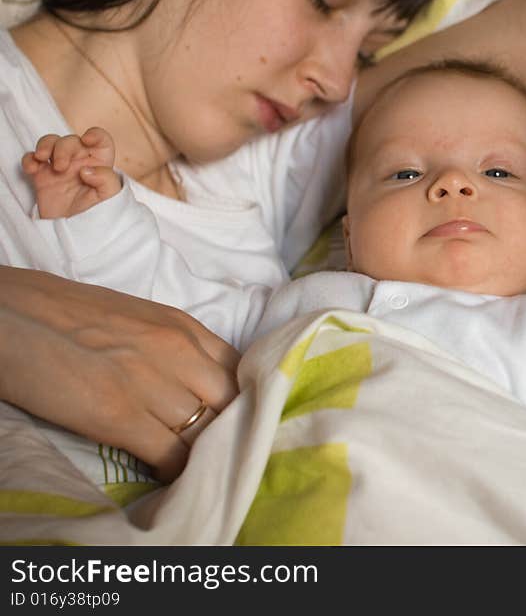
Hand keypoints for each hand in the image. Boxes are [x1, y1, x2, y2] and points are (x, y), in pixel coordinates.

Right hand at [0, 267, 239, 482]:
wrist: (6, 313)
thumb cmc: (65, 314)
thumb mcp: (138, 319)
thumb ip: (174, 346)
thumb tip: (199, 382)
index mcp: (182, 325)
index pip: (241, 369)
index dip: (242, 399)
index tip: (234, 419)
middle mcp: (176, 350)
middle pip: (232, 402)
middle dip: (229, 428)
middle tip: (216, 447)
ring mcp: (150, 382)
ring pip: (207, 431)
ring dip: (203, 452)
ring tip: (192, 464)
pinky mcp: (118, 415)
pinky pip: (172, 454)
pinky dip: (174, 470)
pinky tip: (165, 472)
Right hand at [21, 127, 121, 218]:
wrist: (74, 234)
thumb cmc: (97, 215)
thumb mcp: (110, 198)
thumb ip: (106, 180)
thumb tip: (86, 170)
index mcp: (99, 164)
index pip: (101, 140)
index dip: (96, 135)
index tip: (88, 140)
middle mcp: (80, 162)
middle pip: (71, 140)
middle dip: (64, 148)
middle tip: (61, 167)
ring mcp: (60, 167)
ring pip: (51, 142)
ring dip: (45, 146)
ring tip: (43, 159)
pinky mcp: (42, 175)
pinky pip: (32, 158)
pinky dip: (29, 159)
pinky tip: (32, 170)